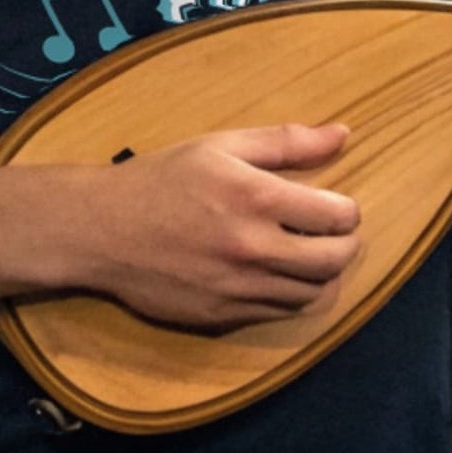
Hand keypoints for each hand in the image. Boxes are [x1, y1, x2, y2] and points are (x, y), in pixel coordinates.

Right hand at [80, 122, 362, 329]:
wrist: (103, 231)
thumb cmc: (164, 178)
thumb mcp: (222, 145)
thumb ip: (287, 141)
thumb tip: (344, 134)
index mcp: (257, 198)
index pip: (338, 217)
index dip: (348, 211)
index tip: (338, 206)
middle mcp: (254, 249)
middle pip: (335, 262)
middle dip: (345, 245)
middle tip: (332, 233)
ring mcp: (238, 289)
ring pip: (313, 296)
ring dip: (323, 276)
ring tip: (310, 256)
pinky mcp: (222, 318)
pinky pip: (278, 314)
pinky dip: (291, 297)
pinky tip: (279, 276)